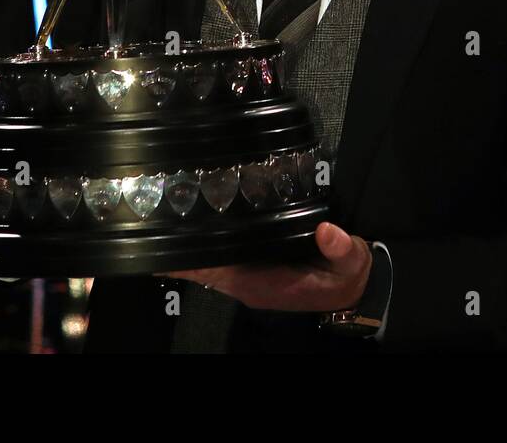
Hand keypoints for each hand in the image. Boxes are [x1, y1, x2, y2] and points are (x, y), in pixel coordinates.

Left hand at [155, 222, 371, 311]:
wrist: (352, 289)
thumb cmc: (345, 276)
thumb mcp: (349, 262)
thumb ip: (341, 248)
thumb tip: (328, 232)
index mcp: (262, 283)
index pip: (216, 273)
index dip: (188, 263)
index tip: (162, 248)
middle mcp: (248, 281)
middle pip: (203, 267)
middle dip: (179, 248)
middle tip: (154, 217)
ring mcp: (249, 275)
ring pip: (209, 262)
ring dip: (190, 246)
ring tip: (166, 216)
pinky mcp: (254, 266)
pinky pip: (221, 257)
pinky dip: (205, 244)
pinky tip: (194, 225)